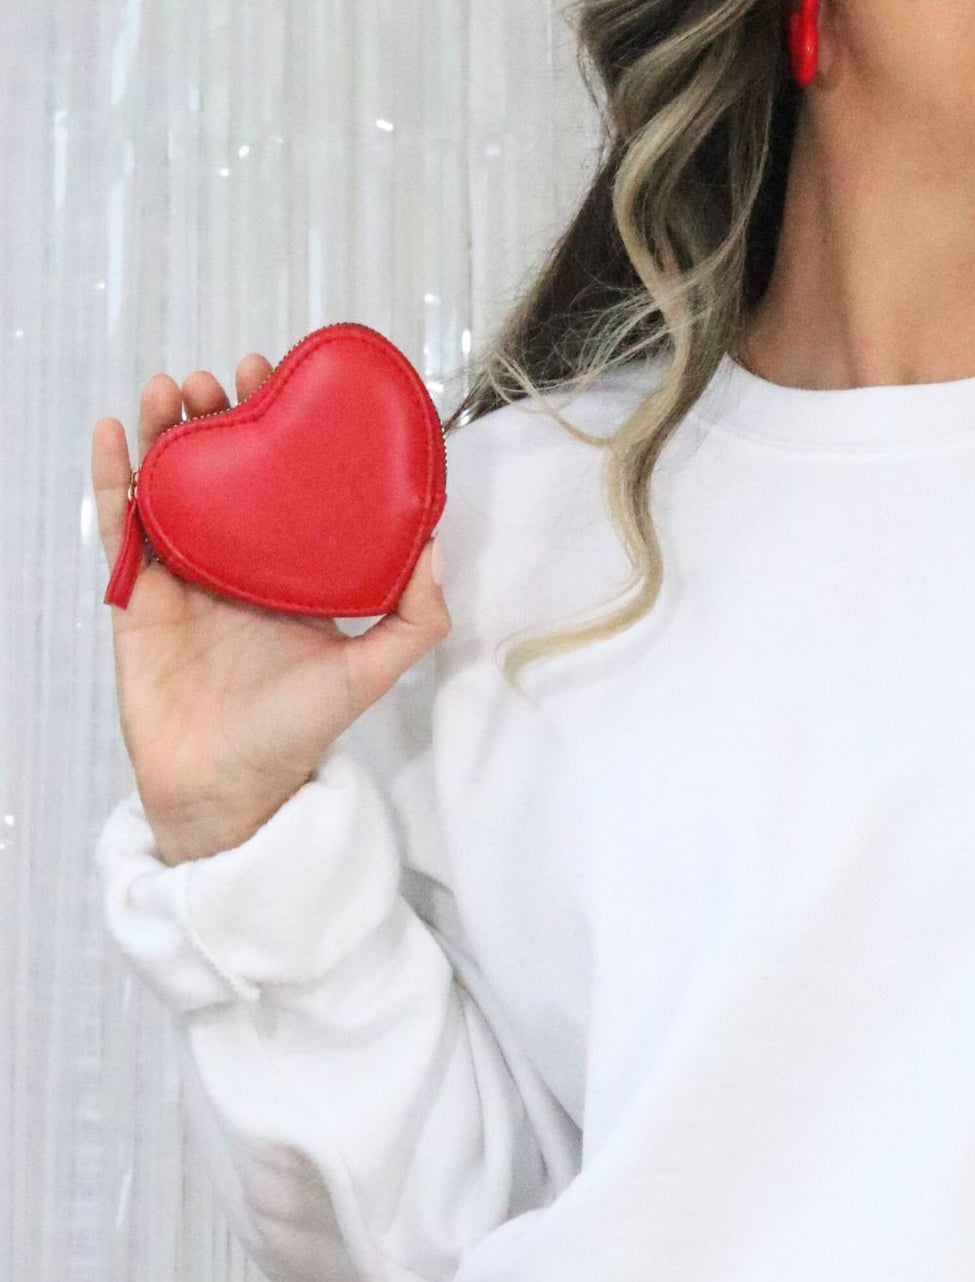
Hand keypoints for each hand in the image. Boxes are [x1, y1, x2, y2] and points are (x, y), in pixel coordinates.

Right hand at [92, 356, 451, 864]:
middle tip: (223, 374)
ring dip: (165, 431)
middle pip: (222, 471)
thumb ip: (414, 618)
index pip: (283, 484)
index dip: (279, 430)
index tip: (281, 380)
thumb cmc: (296, 734)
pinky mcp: (135, 597)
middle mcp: (237, 565)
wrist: (227, 786)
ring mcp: (183, 577)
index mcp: (288, 573)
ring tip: (172, 386)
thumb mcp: (370, 672)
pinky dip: (112, 479)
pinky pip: (119, 528)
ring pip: (168, 485)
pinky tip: (110, 434)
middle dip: (219, 415)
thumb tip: (435, 544)